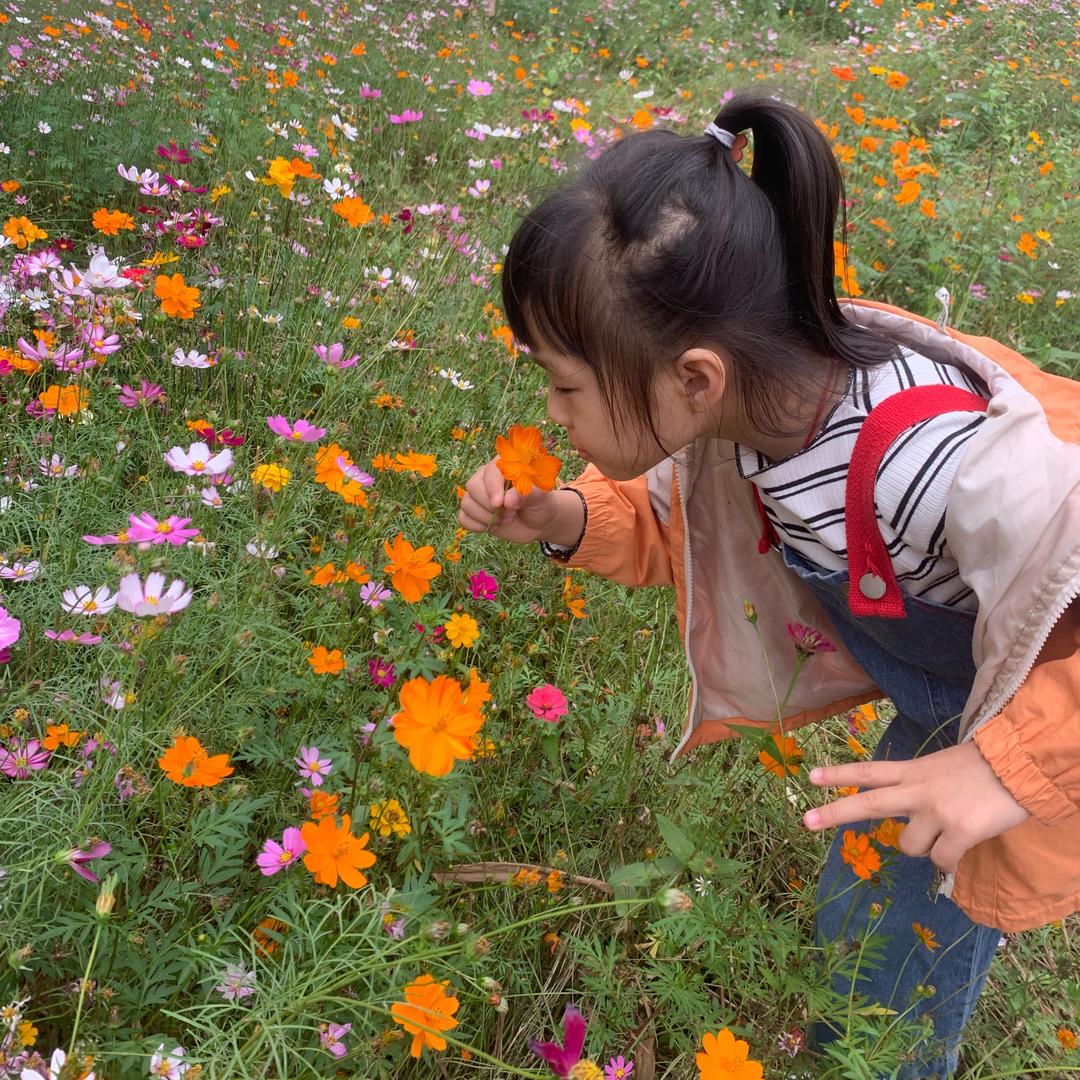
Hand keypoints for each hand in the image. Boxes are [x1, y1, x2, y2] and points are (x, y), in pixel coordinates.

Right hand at [458, 459, 566, 544]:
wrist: (538, 521)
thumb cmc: (540, 503)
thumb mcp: (541, 497)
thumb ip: (528, 494)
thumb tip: (508, 500)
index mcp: (503, 467)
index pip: (489, 471)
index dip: (492, 487)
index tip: (500, 503)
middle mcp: (486, 478)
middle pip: (472, 486)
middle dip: (490, 505)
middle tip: (509, 513)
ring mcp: (478, 496)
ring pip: (466, 503)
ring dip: (485, 517)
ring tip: (505, 519)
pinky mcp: (474, 513)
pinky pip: (463, 518)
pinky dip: (476, 525)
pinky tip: (492, 526)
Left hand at [802, 742, 1029, 872]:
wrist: (1020, 766)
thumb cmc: (983, 769)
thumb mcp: (941, 768)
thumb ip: (919, 786)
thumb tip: (910, 815)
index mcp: (913, 771)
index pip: (868, 771)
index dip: (839, 774)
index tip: (810, 777)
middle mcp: (917, 790)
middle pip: (868, 802)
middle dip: (834, 812)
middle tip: (805, 821)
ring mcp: (936, 811)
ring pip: (908, 846)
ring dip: (924, 848)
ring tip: (946, 833)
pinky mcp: (959, 832)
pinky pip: (940, 862)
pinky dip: (948, 862)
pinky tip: (962, 847)